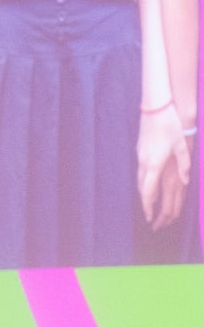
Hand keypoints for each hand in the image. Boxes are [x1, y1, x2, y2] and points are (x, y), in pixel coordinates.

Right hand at [137, 104, 191, 229]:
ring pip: (140, 180)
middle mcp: (144, 162)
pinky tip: (150, 184)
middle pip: (142, 188)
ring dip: (145, 193)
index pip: (148, 191)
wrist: (155, 108)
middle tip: (151, 217)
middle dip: (147, 204)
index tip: (149, 217)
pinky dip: (145, 182)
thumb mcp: (181, 146)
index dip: (148, 206)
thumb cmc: (170, 125)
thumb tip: (185, 181)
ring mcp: (141, 156)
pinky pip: (141, 172)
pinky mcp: (141, 151)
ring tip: (151, 204)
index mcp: (154, 163)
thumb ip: (184, 166)